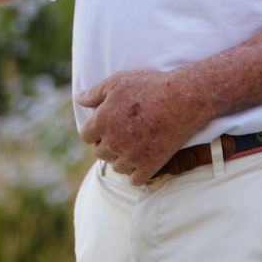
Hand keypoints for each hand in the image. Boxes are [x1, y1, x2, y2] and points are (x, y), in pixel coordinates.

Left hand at [77, 70, 208, 184]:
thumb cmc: (149, 86)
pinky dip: (137, 174)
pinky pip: (135, 179)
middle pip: (100, 153)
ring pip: (117, 167)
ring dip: (121, 160)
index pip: (86, 136)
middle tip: (120, 137)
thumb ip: (95, 93)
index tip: (104, 129)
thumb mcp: (118, 81)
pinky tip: (142, 163)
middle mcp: (113, 141)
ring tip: (131, 150)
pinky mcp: (150, 165)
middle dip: (107, 146)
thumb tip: (79, 100)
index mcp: (102, 121)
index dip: (94, 132)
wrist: (182, 99)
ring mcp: (131, 156)